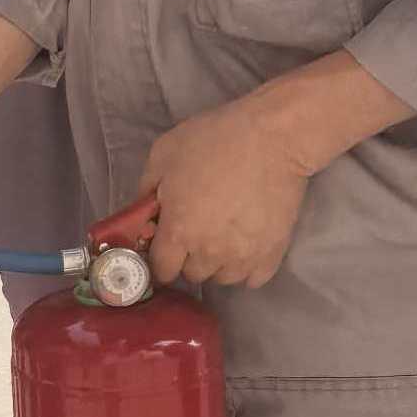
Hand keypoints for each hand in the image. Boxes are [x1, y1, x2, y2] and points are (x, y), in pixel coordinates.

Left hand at [137, 92, 316, 290]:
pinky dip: (246, 267)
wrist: (273, 137)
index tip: (165, 243)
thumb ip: (145, 190)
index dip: (160, 257)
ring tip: (224, 235)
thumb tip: (144, 216)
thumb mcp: (163, 154)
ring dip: (218, 263)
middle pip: (192, 275)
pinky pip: (253, 279)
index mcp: (178, 232)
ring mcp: (242, 258)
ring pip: (222, 279)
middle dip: (188, 256)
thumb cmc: (214, 140)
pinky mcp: (272, 255)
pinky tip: (245, 244)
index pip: (161, 270)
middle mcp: (208, 254)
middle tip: (197, 228)